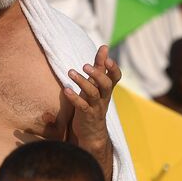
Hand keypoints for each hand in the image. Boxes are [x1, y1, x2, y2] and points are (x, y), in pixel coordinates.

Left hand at [63, 45, 120, 160]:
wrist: (92, 133)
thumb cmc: (93, 103)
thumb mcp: (97, 85)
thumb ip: (99, 67)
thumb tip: (104, 46)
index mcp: (106, 89)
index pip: (115, 77)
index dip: (113, 67)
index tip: (107, 56)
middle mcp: (104, 97)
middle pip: (106, 84)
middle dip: (97, 74)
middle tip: (85, 65)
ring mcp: (96, 107)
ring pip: (93, 93)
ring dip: (82, 82)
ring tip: (71, 72)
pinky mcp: (87, 116)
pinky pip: (82, 106)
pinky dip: (74, 98)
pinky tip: (66, 90)